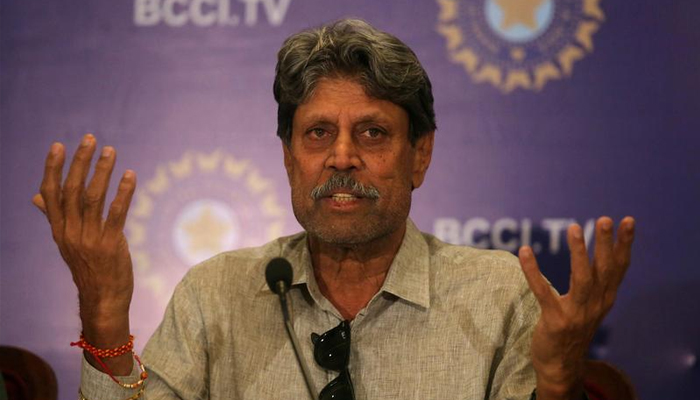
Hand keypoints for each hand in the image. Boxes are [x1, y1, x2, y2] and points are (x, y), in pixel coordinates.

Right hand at [33, 134, 136, 373]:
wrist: (102, 300)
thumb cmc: (88, 267)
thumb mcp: (67, 242)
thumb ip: (54, 217)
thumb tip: (37, 196)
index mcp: (59, 229)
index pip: (51, 193)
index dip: (53, 168)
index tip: (59, 145)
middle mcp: (70, 232)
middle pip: (72, 190)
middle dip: (80, 162)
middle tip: (90, 139)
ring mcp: (89, 239)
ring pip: (93, 198)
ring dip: (102, 172)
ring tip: (110, 151)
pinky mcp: (110, 244)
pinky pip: (116, 214)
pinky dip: (123, 193)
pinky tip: (130, 176)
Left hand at [518, 216, 634, 399]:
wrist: (561, 366)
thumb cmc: (574, 328)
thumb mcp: (592, 305)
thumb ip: (596, 282)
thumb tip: (601, 251)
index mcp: (605, 298)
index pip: (619, 267)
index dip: (624, 244)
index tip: (628, 221)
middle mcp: (595, 304)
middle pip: (604, 269)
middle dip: (605, 243)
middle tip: (605, 219)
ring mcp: (576, 313)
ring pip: (581, 279)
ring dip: (579, 253)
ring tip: (574, 229)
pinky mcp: (554, 320)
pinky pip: (542, 291)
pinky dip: (532, 271)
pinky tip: (525, 252)